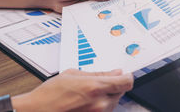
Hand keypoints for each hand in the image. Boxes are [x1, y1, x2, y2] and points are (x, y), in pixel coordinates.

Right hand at [13, 69, 133, 111]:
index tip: (125, 75)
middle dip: (114, 86)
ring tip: (87, 94)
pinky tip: (86, 103)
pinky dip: (100, 105)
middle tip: (98, 83)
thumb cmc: (50, 94)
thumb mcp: (73, 74)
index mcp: (95, 87)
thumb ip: (99, 73)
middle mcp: (100, 103)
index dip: (128, 77)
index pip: (126, 82)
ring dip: (107, 96)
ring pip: (114, 102)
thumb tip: (116, 72)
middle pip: (121, 92)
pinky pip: (105, 111)